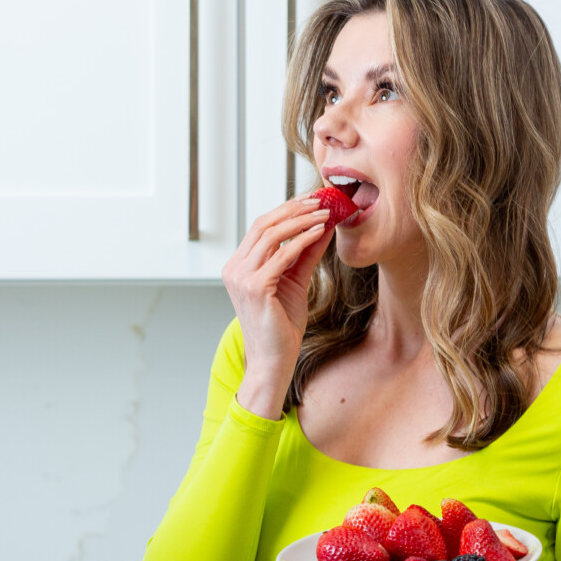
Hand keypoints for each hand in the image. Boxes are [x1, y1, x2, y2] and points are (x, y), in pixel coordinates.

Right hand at [221, 197, 333, 417]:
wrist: (274, 360)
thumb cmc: (282, 324)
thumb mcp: (295, 281)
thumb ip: (305, 254)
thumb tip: (323, 226)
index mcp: (238, 265)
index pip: (261, 227)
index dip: (287, 209)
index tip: (312, 200)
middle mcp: (234, 268)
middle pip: (264, 225)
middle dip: (294, 209)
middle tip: (321, 200)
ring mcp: (241, 278)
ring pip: (272, 235)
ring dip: (302, 220)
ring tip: (326, 213)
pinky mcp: (255, 288)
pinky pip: (282, 256)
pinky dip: (302, 240)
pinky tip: (320, 232)